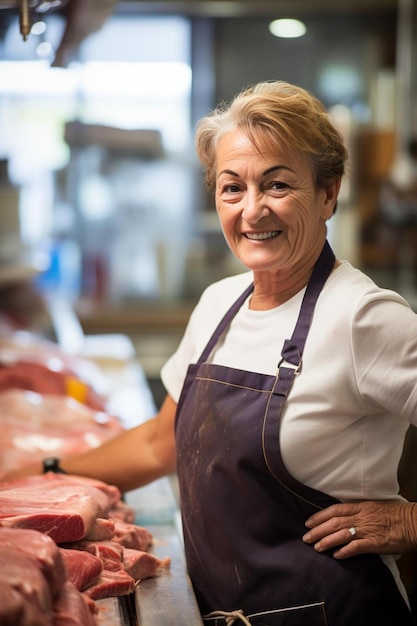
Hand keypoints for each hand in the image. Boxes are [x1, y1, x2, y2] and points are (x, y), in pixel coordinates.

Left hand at [302, 500, 416, 558]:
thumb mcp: (375, 506)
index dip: (319, 516)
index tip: (308, 522)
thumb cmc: (396, 513)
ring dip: (327, 541)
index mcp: (361, 506)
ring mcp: (368, 530)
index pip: (334, 510)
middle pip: (334, 523)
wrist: (413, 521)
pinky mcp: (375, 543)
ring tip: (317, 547)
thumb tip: (346, 517)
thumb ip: (360, 511)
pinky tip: (337, 555)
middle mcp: (361, 517)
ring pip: (341, 534)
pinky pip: (357, 547)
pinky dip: (345, 551)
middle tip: (306, 538)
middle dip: (317, 530)